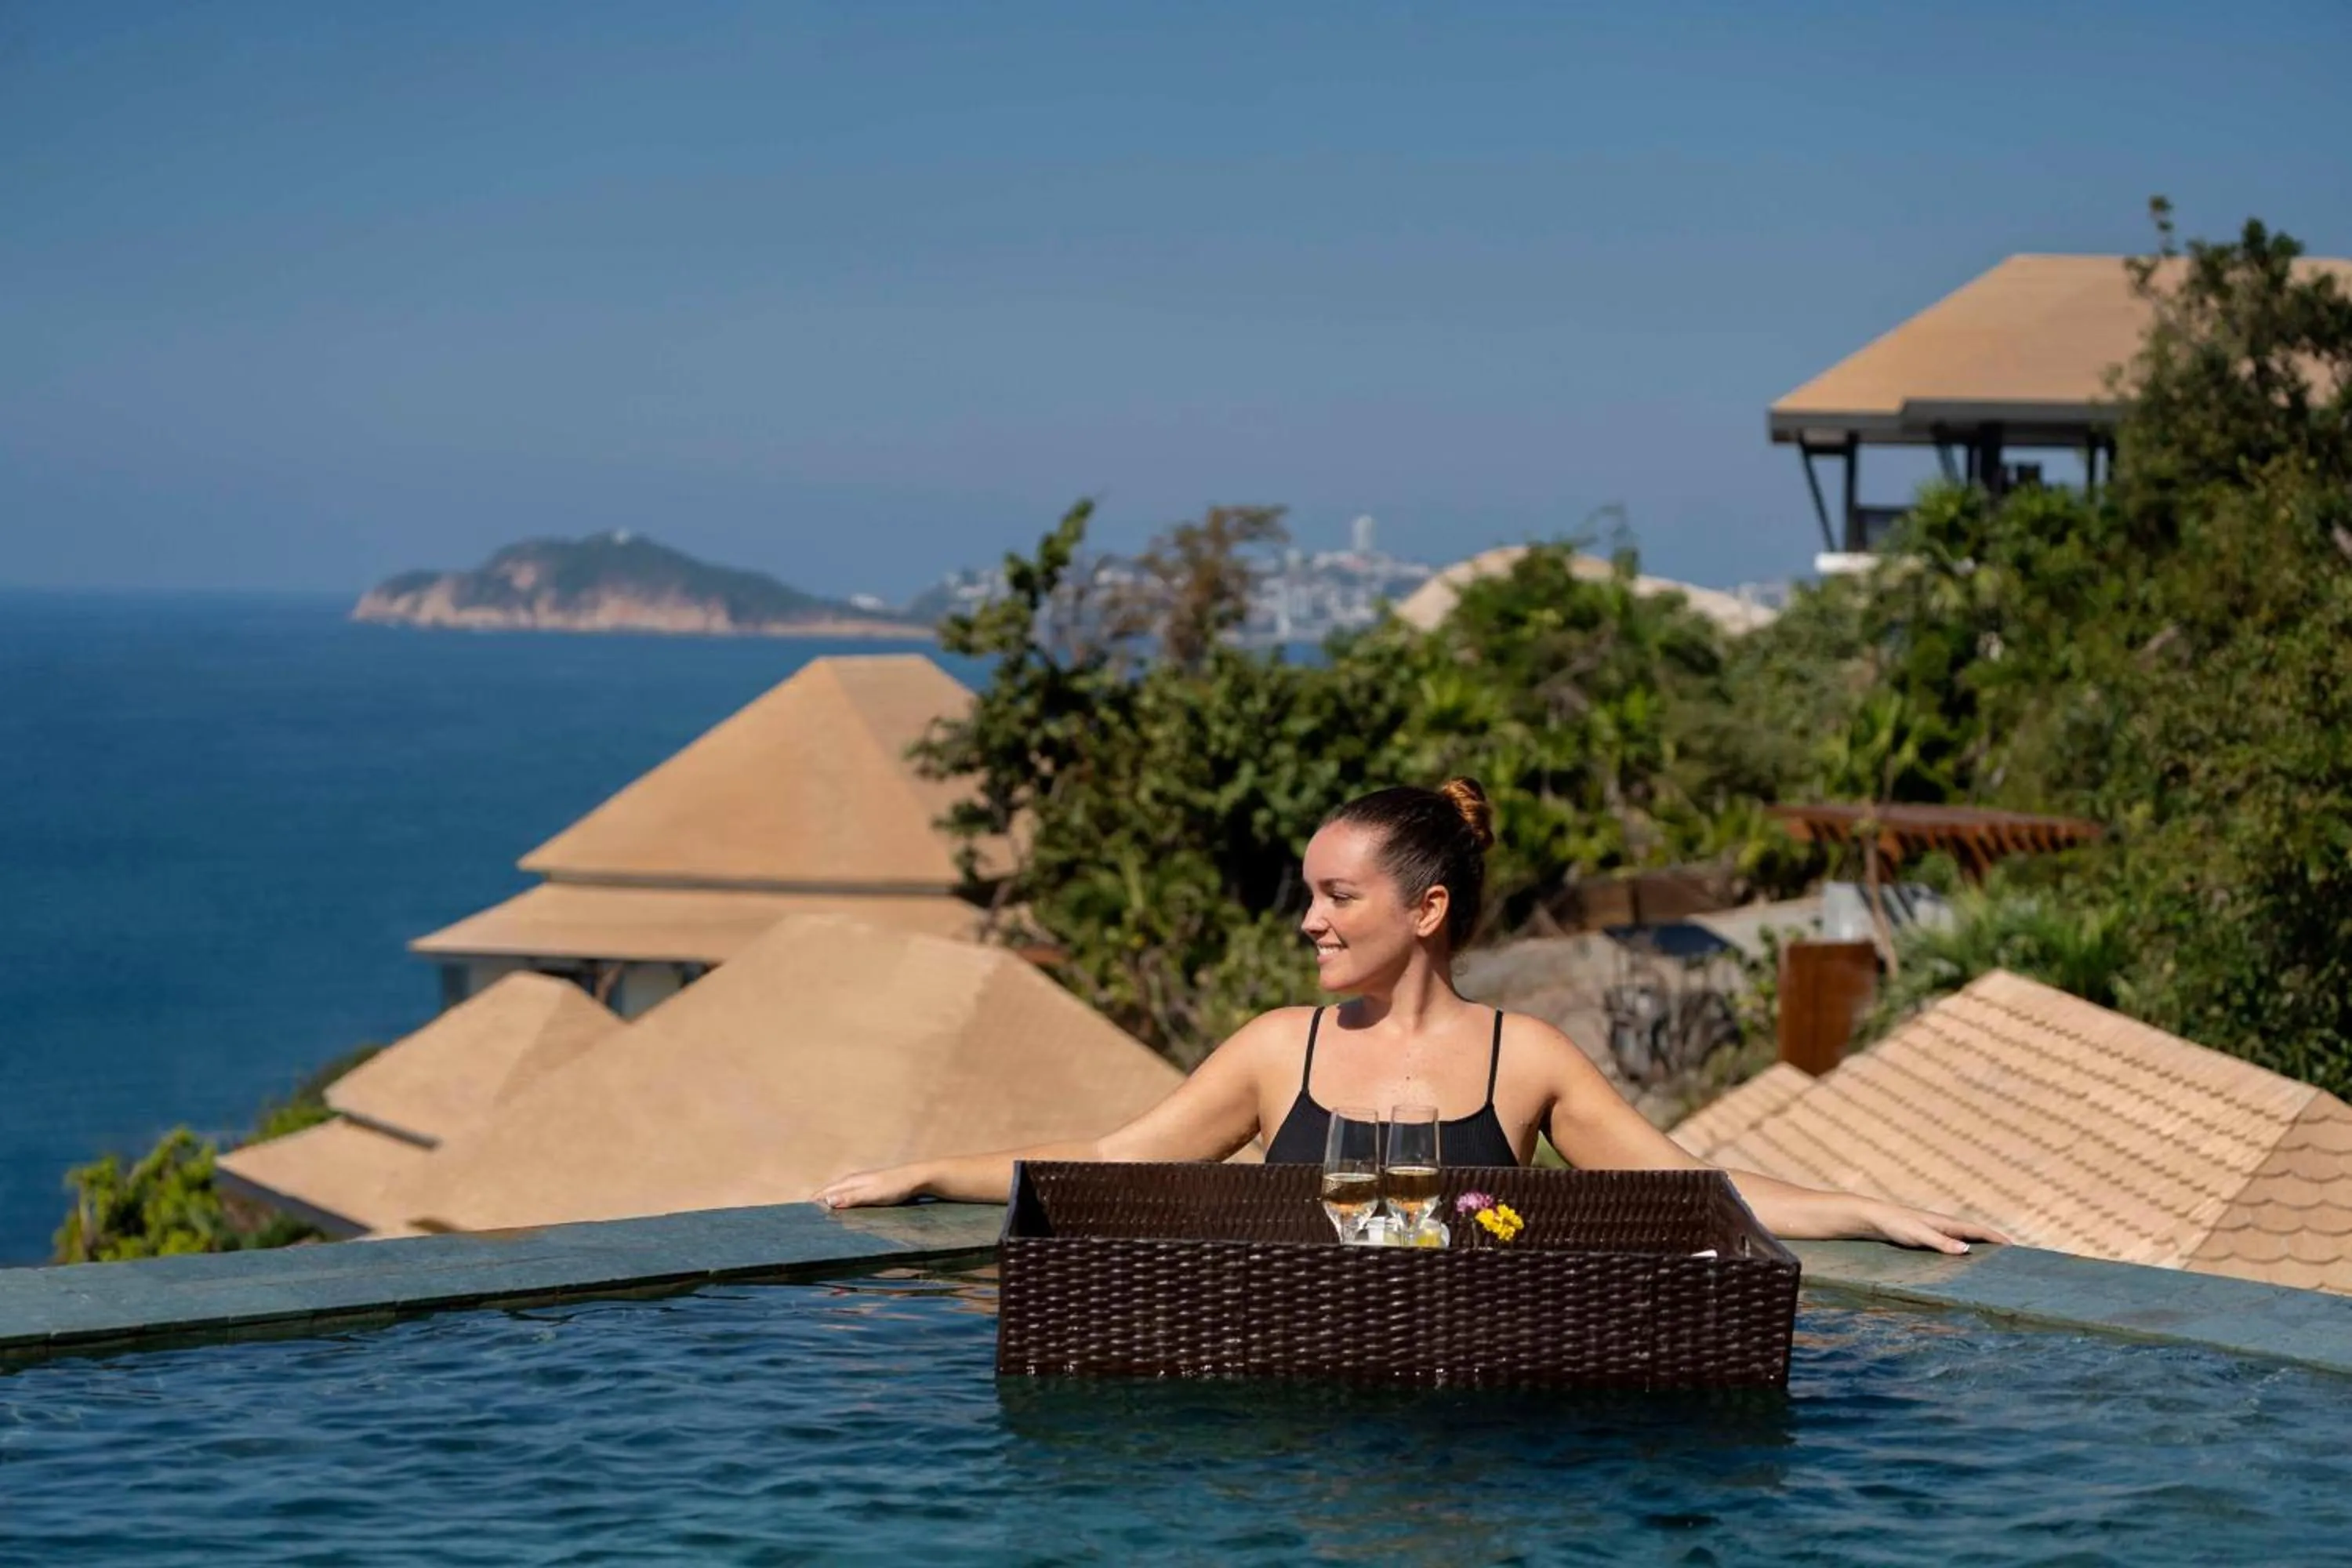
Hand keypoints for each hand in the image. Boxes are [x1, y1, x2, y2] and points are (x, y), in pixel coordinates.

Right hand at [812, 1165, 926, 1209]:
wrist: (916, 1178)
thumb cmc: (894, 1187)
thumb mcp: (872, 1195)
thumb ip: (851, 1198)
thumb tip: (827, 1202)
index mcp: (849, 1182)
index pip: (823, 1193)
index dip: (811, 1203)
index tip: (798, 1216)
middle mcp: (852, 1181)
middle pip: (828, 1192)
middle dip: (816, 1204)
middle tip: (804, 1220)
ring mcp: (860, 1183)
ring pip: (837, 1194)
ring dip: (827, 1203)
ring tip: (818, 1217)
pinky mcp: (868, 1188)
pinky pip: (847, 1196)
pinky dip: (839, 1202)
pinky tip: (841, 1211)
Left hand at [1858, 1198, 2009, 1254]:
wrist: (1874, 1218)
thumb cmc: (1896, 1224)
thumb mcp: (1919, 1234)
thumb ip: (1942, 1242)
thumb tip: (1968, 1251)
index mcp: (1947, 1223)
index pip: (1979, 1230)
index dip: (1997, 1239)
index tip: (2015, 1249)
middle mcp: (1945, 1225)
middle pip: (1975, 1235)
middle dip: (1993, 1245)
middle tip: (2010, 1260)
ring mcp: (1937, 1231)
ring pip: (1964, 1240)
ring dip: (1979, 1249)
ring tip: (1993, 1264)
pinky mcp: (1928, 1238)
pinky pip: (1952, 1245)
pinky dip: (1963, 1252)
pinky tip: (1963, 1263)